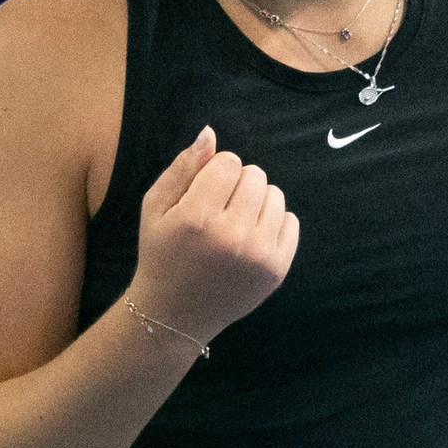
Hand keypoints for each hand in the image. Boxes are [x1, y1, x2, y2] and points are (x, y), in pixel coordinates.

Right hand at [125, 126, 299, 345]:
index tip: (204, 192)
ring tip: (235, 221)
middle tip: (220, 208)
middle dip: (238, 184)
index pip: (229, 162)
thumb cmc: (162, 254)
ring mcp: (258, 255)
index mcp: (197, 217)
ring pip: (275, 195)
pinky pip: (291, 221)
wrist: (175, 314)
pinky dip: (274, 223)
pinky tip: (251, 237)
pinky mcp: (277, 270)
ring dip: (257, 201)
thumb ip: (184, 168)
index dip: (215, 171)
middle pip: (255, 175)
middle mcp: (231, 236)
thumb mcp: (156, 208)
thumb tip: (210, 133)